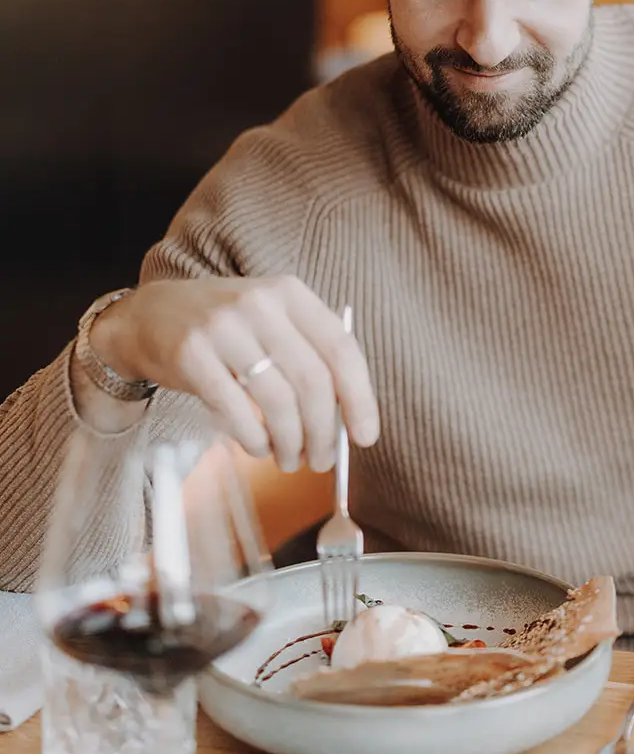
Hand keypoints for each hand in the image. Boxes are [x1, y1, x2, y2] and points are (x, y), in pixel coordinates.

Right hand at [89, 276, 379, 471]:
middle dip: (324, 432)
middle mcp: (260, 304)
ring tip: (289, 459)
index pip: (341, 348)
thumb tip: (347, 420)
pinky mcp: (191, 354)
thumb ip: (307, 357)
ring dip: (290, 443)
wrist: (147, 317)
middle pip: (313, 381)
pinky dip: (254, 440)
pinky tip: (257, 448)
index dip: (360, 398)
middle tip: (322, 460)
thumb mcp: (269, 322)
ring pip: (278, 400)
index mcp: (290, 293)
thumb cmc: (222, 330)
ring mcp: (223, 327)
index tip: (366, 436)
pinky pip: (236, 411)